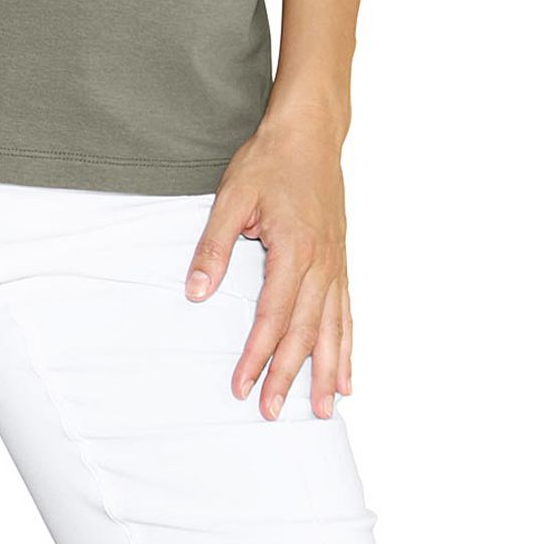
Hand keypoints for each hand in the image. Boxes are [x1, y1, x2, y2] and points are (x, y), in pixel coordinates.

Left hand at [183, 113, 352, 418]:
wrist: (309, 132)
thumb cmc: (269, 161)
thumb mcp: (232, 196)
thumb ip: (214, 246)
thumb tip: (196, 293)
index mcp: (293, 249)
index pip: (273, 315)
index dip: (257, 354)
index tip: (241, 385)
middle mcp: (321, 263)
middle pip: (304, 330)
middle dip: (288, 374)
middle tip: (272, 411)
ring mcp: (335, 263)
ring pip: (332, 328)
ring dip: (325, 371)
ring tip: (322, 410)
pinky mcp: (340, 259)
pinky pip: (346, 312)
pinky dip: (347, 345)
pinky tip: (347, 374)